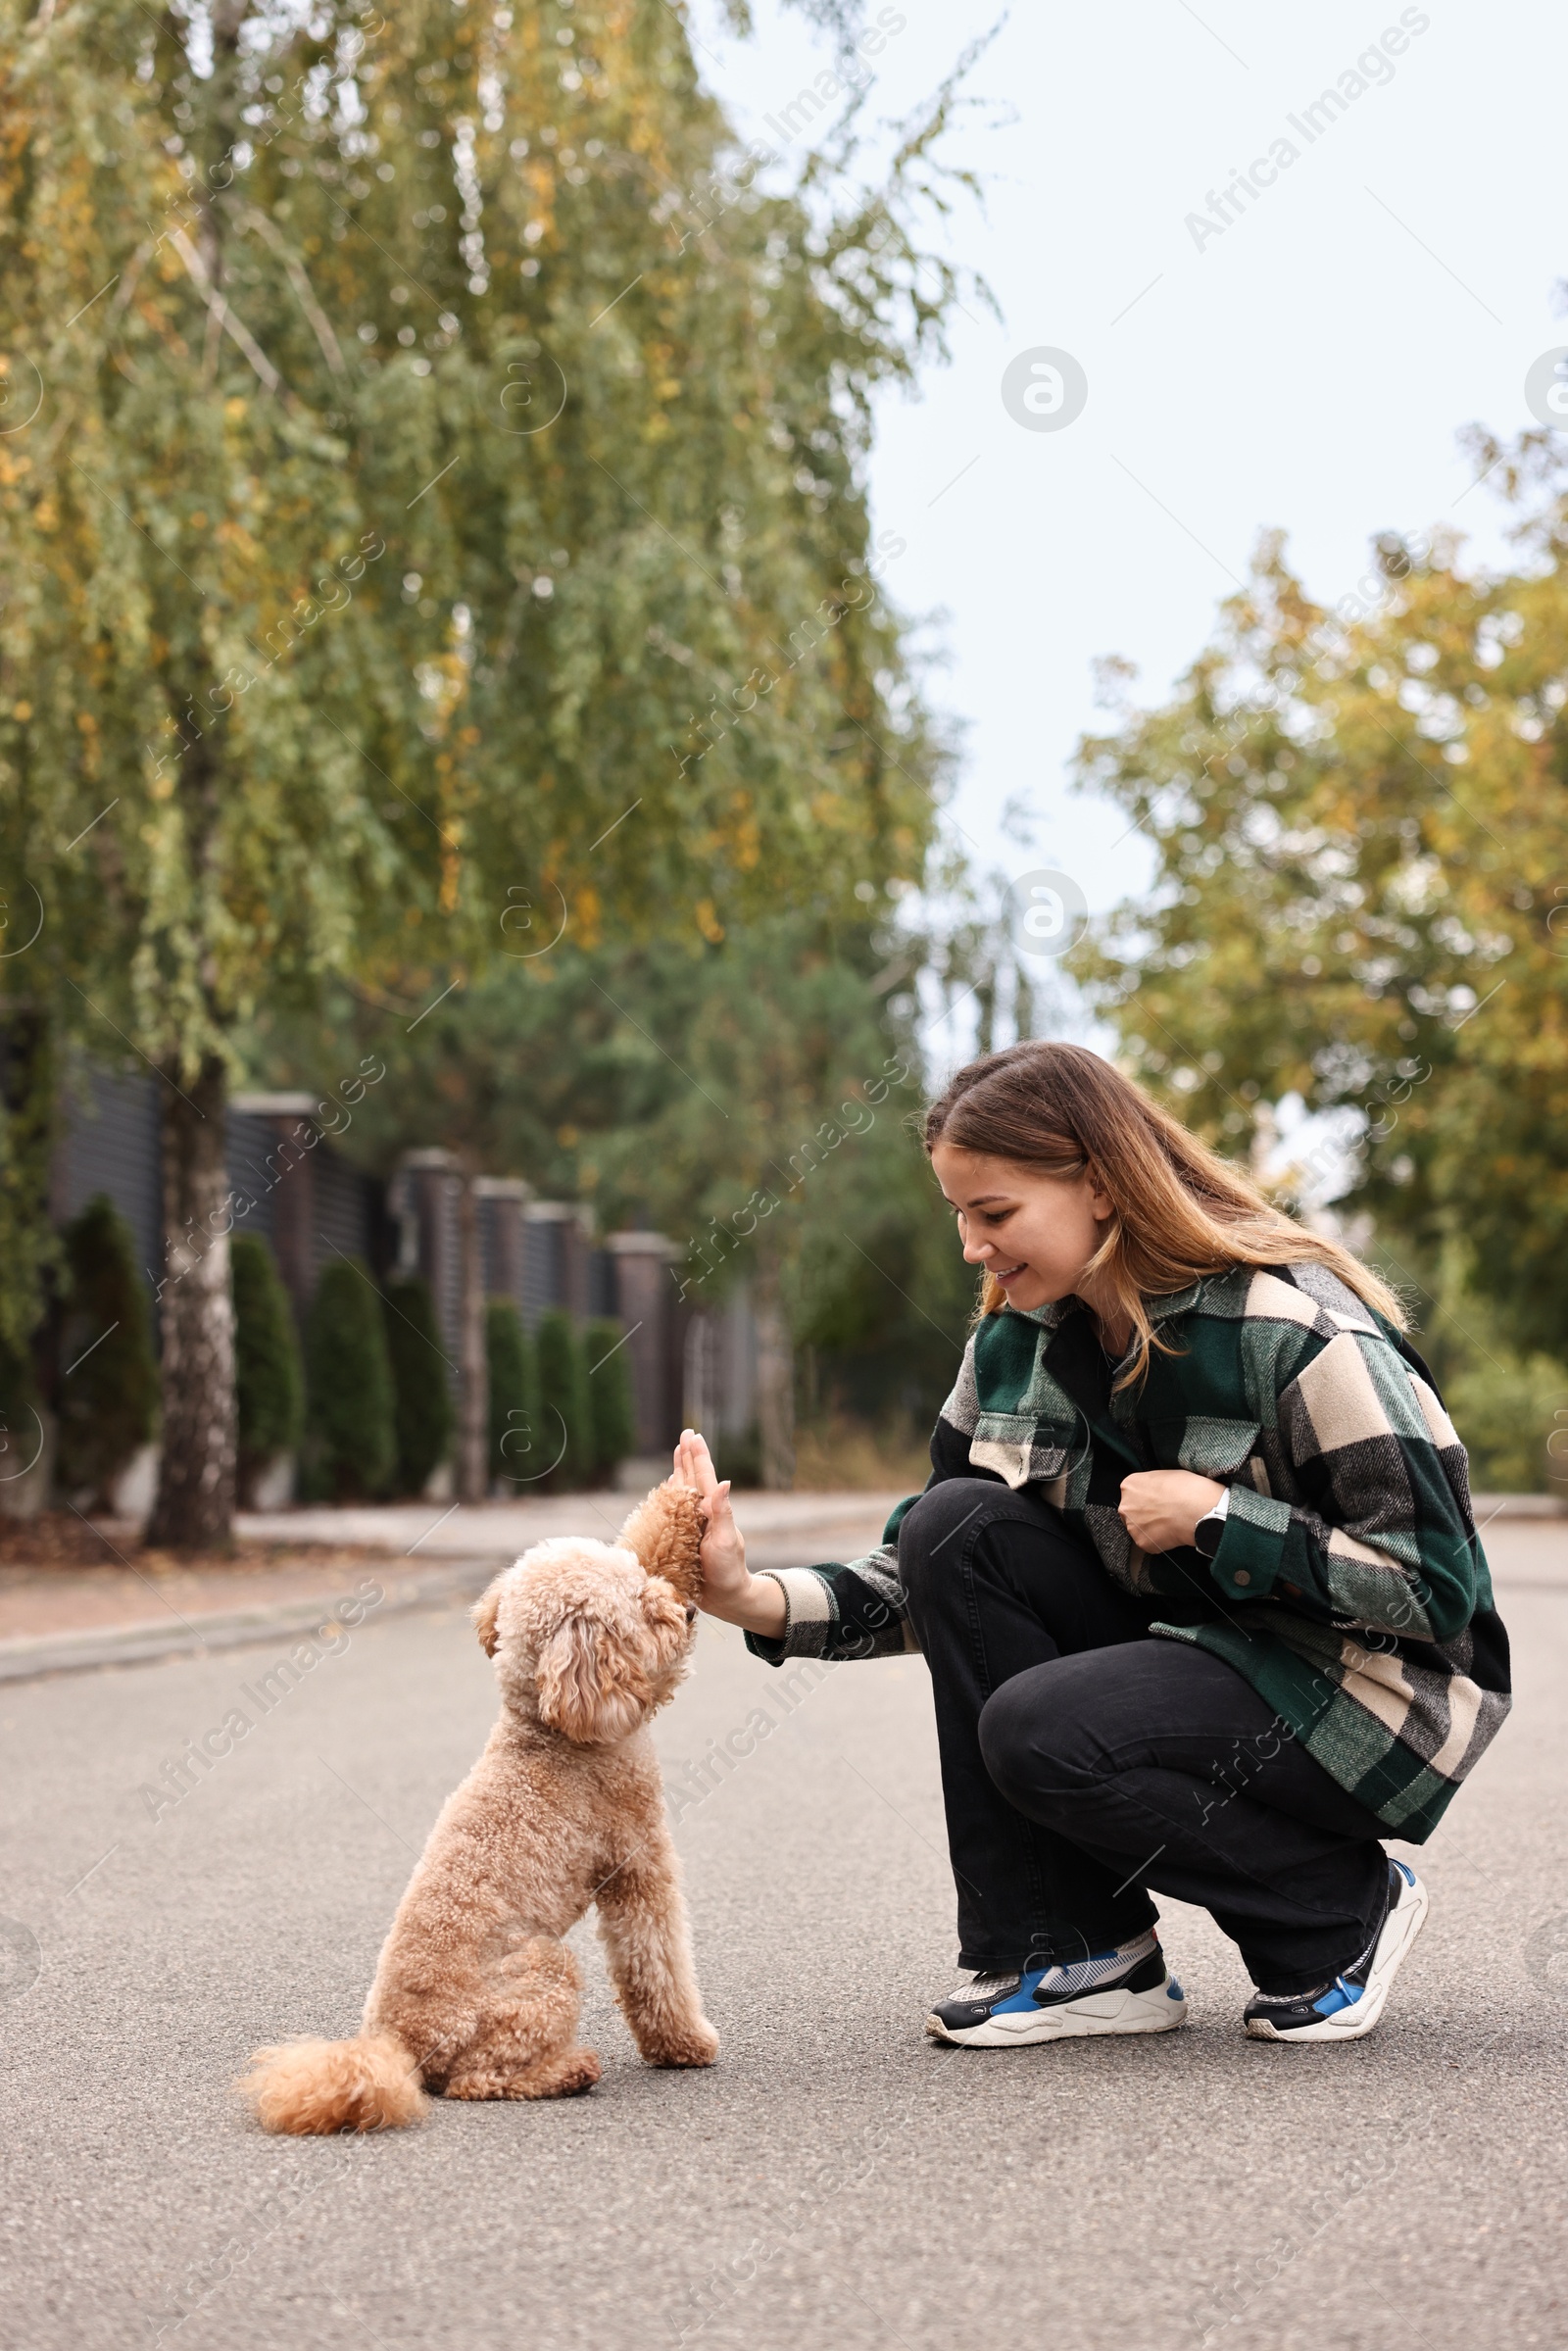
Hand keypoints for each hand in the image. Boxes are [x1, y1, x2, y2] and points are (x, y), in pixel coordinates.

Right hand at [673, 1430, 785, 1634]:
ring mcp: (692, 1524)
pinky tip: (669, 1486)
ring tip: (678, 1452)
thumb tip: (725, 1482)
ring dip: (680, 1470)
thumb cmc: (728, 1570)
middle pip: (693, 1478)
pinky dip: (671, 1495)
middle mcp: (702, 1513)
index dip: (697, 1455)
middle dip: (688, 1456)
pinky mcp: (683, 1537)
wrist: (725, 1597)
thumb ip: (723, 1512)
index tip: (693, 1434)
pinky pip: (674, 1510)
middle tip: (686, 1434)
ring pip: (683, 1490)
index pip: (704, 1476)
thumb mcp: (726, 1540)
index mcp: (712, 1510)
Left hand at [1117, 1470, 1225, 1554]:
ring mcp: (1132, 1526)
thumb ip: (1153, 1485)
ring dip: (1152, 1529)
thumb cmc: (1187, 1489)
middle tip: (1164, 1515)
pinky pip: (1150, 1543)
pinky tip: (1173, 1534)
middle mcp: (1126, 1506)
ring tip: (1170, 1524)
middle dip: (1145, 1515)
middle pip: (1132, 1512)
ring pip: (1140, 1529)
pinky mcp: (1142, 1542)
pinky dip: (1161, 1542)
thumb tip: (1157, 1492)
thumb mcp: (1166, 1475)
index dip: (1147, 1499)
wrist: (1196, 1510)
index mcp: (1130, 1485)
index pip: (1132, 1493)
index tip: (1157, 1502)